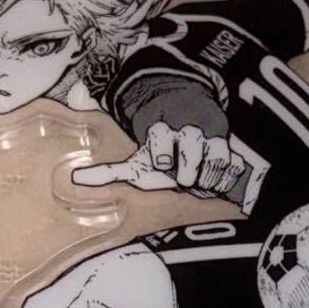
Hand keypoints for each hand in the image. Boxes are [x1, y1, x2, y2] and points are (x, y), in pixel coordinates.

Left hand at [71, 123, 245, 196]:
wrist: (190, 127)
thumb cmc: (160, 156)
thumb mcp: (137, 164)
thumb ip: (108, 173)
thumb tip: (75, 179)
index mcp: (161, 134)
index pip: (161, 143)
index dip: (162, 154)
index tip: (163, 164)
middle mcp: (187, 133)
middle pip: (192, 152)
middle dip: (188, 170)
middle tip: (184, 178)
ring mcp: (210, 140)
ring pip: (214, 163)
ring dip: (206, 178)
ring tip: (198, 178)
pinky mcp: (230, 147)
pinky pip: (232, 169)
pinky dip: (225, 180)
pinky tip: (215, 180)